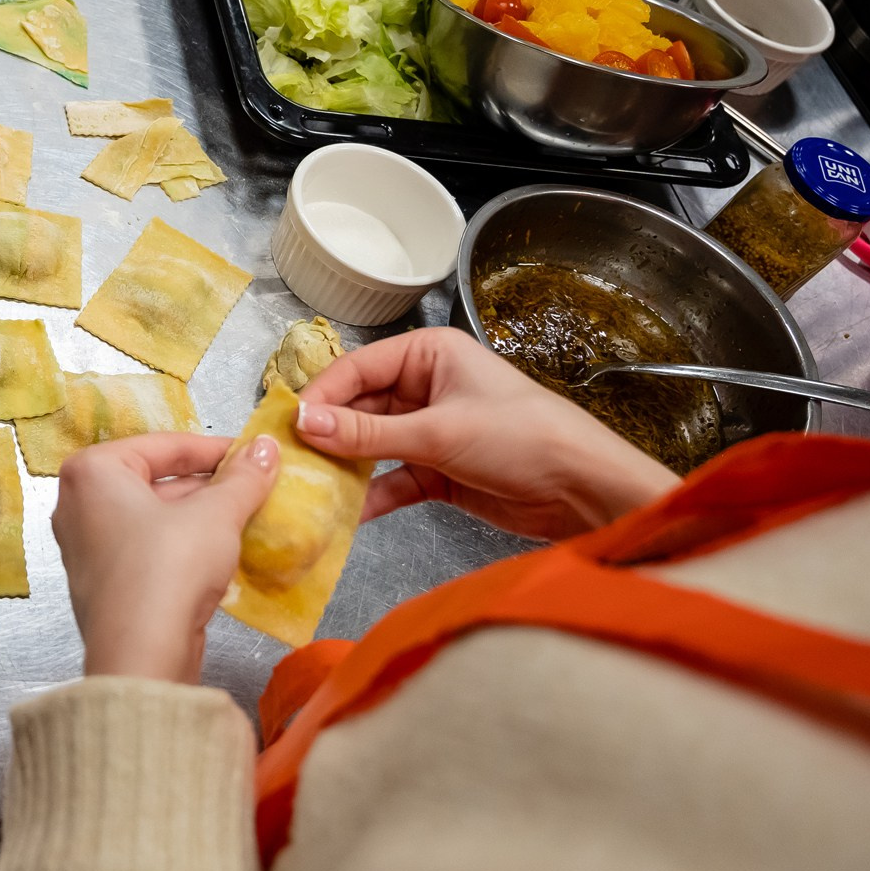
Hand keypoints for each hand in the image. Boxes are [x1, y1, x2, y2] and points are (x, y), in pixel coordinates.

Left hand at [52, 434, 278, 684]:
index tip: (252, 452)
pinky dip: (183, 546)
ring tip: (247, 516)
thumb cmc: (168, 569)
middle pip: (156, 480)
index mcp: (91, 473)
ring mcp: (87, 547)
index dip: (215, 448)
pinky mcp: (104, 583)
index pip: (164, 446)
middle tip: (254, 485)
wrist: (143, 655)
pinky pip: (148, 549)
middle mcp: (78, 505)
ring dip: (200, 517)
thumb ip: (242, 478)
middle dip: (208, 485)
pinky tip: (222, 552)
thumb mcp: (216, 514)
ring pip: (154, 517)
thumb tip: (266, 448)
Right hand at [297, 328, 679, 539]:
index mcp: (429, 354)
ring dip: (344, 468)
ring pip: (371, 446)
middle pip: (359, 407)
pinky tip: (345, 516)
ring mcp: (431, 431)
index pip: (357, 367)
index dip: (321, 395)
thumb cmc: (523, 438)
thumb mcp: (438, 432)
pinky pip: (392, 481)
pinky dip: (371, 497)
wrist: (584, 491)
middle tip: (288, 461)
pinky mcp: (438, 471)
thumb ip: (366, 432)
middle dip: (327, 434)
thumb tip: (303, 423)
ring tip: (308, 489)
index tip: (285, 424)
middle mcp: (426, 387)